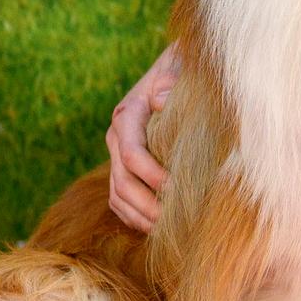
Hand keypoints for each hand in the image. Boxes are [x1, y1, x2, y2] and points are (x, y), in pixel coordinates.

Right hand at [106, 43, 178, 231]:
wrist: (174, 68)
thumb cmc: (183, 71)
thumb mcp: (180, 69)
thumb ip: (173, 83)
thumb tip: (162, 101)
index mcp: (128, 114)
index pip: (132, 155)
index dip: (153, 177)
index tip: (179, 190)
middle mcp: (117, 136)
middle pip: (122, 182)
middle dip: (148, 206)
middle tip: (176, 223)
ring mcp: (117, 153)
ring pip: (117, 195)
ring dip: (141, 216)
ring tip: (167, 232)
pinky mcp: (122, 166)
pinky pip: (119, 199)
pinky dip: (134, 217)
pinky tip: (156, 227)